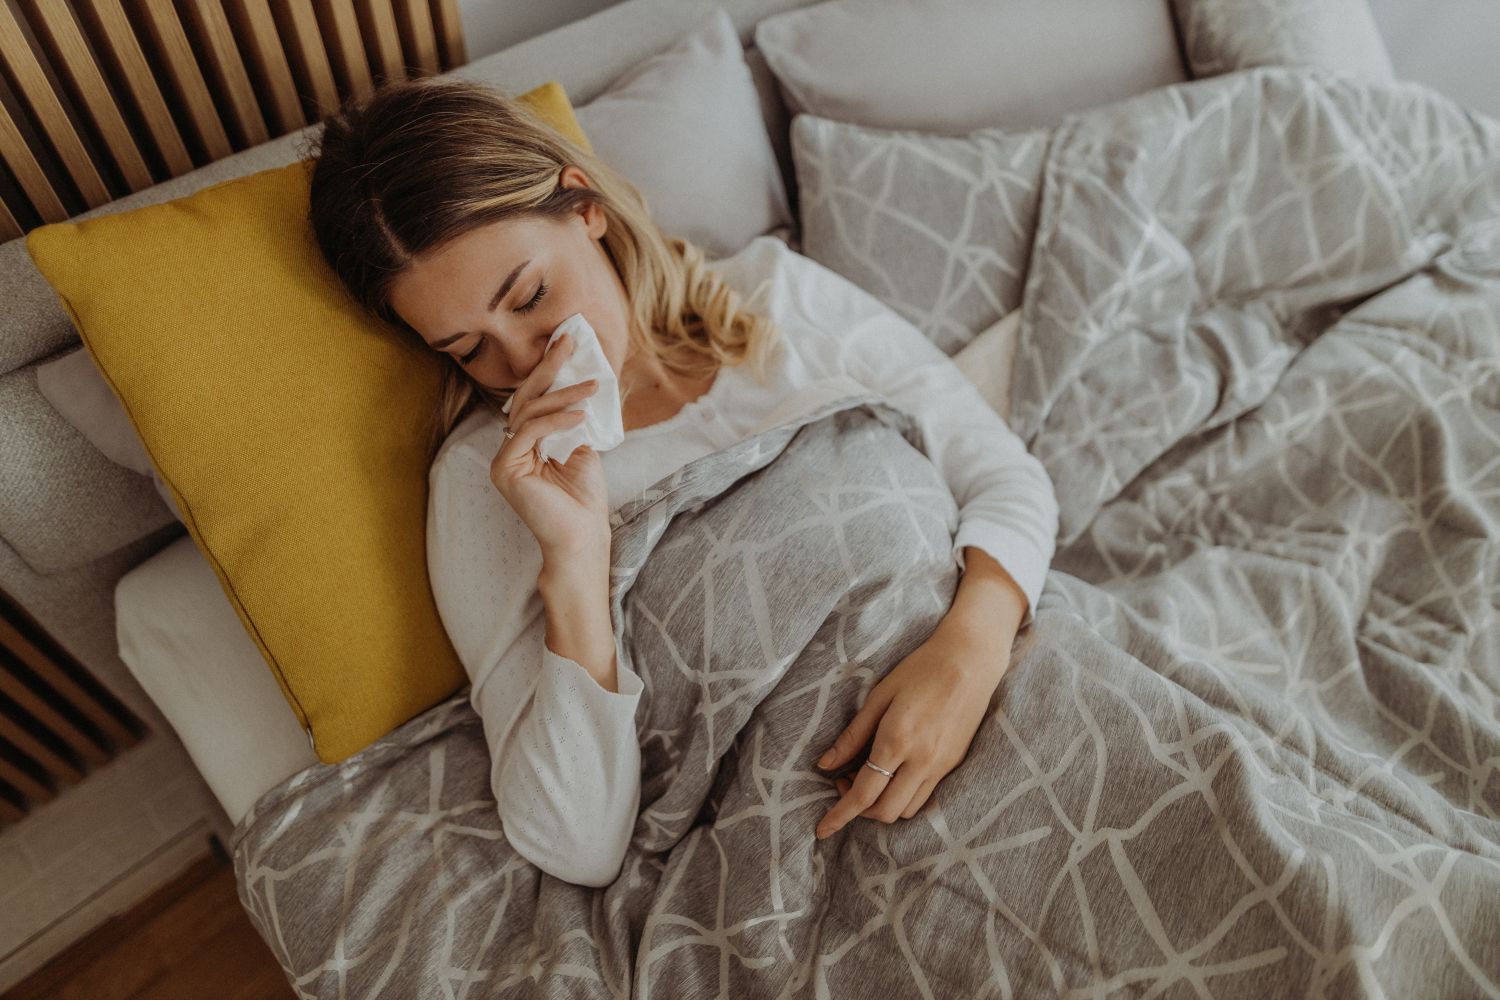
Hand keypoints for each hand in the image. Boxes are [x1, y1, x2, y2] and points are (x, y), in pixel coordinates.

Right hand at [489, 332, 609, 557]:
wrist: (582, 538)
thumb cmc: (584, 500)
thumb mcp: (581, 449)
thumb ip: (572, 422)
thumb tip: (579, 387)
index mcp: (524, 445)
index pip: (533, 401)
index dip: (548, 372)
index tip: (567, 344)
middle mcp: (508, 450)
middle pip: (525, 399)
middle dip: (547, 367)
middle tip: (567, 340)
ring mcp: (503, 460)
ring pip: (529, 413)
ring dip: (563, 395)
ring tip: (592, 385)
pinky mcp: (505, 469)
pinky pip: (530, 432)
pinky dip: (557, 420)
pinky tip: (581, 414)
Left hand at [812, 616, 1018, 839]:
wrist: (970, 661)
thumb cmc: (919, 671)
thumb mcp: (878, 697)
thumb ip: (852, 736)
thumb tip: (825, 765)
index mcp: (897, 740)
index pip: (863, 794)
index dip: (839, 815)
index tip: (821, 829)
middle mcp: (921, 760)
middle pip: (885, 812)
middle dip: (859, 811)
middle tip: (845, 782)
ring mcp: (941, 765)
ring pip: (906, 810)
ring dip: (882, 805)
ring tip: (869, 776)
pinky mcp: (954, 764)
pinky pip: (924, 796)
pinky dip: (903, 797)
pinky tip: (894, 773)